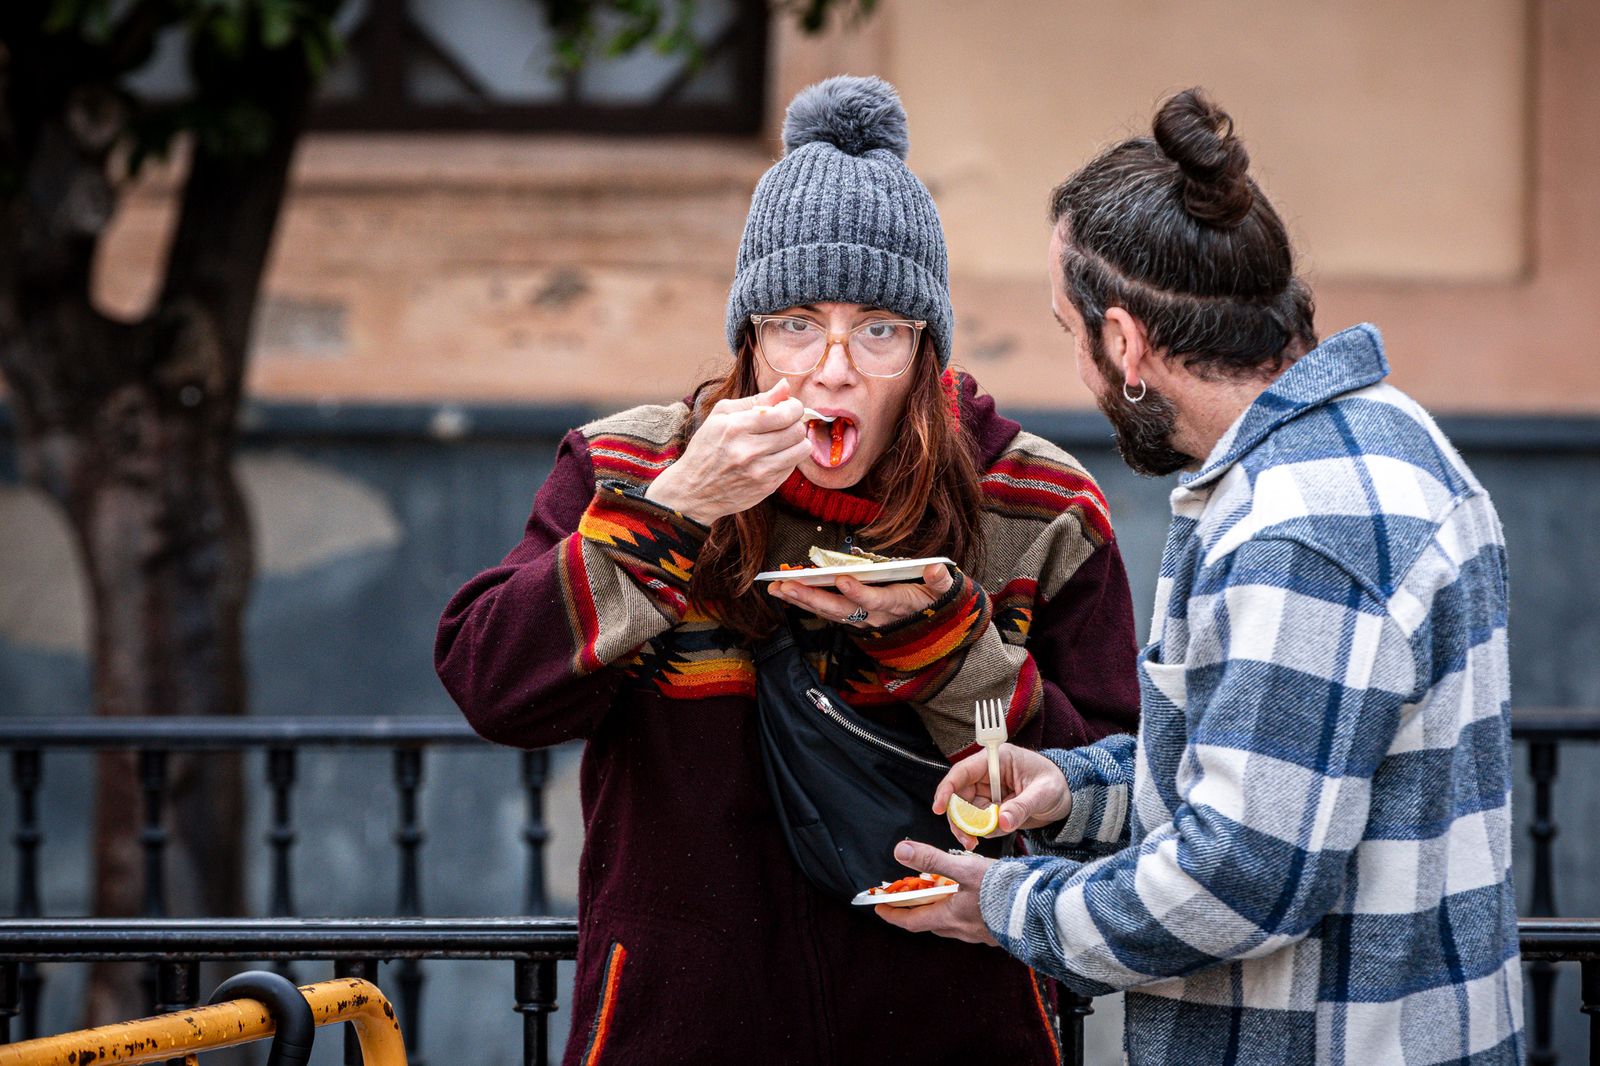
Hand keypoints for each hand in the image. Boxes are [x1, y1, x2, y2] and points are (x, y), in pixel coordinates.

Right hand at [645, 379, 810, 524]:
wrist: (692, 491)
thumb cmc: (706, 448)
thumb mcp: (721, 416)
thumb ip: (756, 399)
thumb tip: (785, 386)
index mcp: (736, 427)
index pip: (785, 413)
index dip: (794, 407)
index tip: (788, 408)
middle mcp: (748, 450)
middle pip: (796, 430)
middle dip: (795, 423)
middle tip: (785, 424)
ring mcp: (759, 472)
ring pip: (801, 449)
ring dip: (797, 441)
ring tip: (783, 440)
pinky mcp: (766, 487)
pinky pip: (793, 467)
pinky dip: (788, 459)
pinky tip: (773, 457)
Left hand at [766, 564, 953, 626]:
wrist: (931, 631)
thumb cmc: (934, 602)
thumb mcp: (945, 592)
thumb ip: (941, 581)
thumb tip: (937, 568)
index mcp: (897, 604)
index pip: (874, 600)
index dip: (858, 593)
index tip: (842, 579)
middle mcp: (874, 616)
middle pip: (840, 610)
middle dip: (813, 598)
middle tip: (787, 586)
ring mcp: (861, 620)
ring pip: (828, 612)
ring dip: (801, 600)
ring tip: (776, 588)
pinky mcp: (852, 618)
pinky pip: (825, 611)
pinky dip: (804, 601)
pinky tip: (784, 591)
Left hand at [872, 840, 996, 944]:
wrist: (1043, 910)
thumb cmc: (1004, 891)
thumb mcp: (965, 869)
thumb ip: (932, 860)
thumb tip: (901, 851)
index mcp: (950, 918)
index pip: (912, 921)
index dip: (893, 914)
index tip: (880, 907)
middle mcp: (963, 930)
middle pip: (931, 921)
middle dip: (917, 908)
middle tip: (909, 893)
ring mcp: (981, 933)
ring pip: (952, 922)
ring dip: (942, 907)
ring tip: (941, 888)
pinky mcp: (997, 930)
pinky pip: (972, 922)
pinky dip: (963, 909)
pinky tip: (973, 896)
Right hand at [933, 744, 1071, 850]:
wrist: (1067, 796)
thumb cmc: (1056, 783)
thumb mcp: (1043, 793)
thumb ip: (1022, 807)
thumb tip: (1002, 823)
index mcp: (996, 760)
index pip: (962, 772)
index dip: (947, 789)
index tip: (938, 808)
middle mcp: (987, 775)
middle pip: (958, 796)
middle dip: (958, 819)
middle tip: (967, 840)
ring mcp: (988, 792)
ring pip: (965, 812)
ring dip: (968, 829)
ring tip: (977, 843)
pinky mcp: (992, 807)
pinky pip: (979, 822)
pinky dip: (982, 832)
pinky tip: (996, 833)